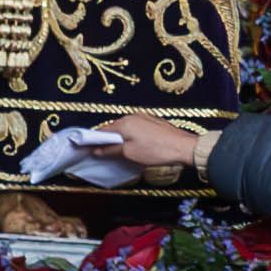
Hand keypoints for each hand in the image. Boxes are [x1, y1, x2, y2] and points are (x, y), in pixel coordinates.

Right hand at [90, 112, 217, 180]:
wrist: (183, 147)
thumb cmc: (154, 151)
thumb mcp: (129, 153)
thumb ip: (110, 150)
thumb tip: (94, 150)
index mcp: (124, 122)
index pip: (102, 130)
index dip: (94, 140)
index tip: (88, 150)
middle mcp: (132, 116)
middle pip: (114, 128)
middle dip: (107, 140)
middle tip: (102, 154)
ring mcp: (144, 117)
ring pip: (125, 129)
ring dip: (119, 139)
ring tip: (118, 153)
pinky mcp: (153, 122)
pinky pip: (135, 128)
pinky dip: (130, 137)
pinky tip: (133, 147)